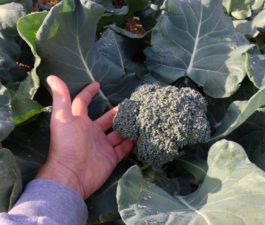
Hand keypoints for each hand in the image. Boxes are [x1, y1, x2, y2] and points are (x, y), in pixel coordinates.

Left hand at [36, 75, 134, 198]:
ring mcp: (103, 145)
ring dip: (127, 126)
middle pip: (107, 119)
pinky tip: (141, 134)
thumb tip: (52, 76)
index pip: (84, 103)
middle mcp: (92, 132)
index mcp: (80, 122)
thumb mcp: (62, 118)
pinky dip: (131, 142)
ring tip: (140, 117)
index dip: (89, 93)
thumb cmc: (68, 143)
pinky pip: (124, 148)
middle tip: (131, 104)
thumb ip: (61, 98)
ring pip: (118, 133)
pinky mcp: (111, 157)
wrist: (73, 174)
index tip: (98, 84)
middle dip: (117, 111)